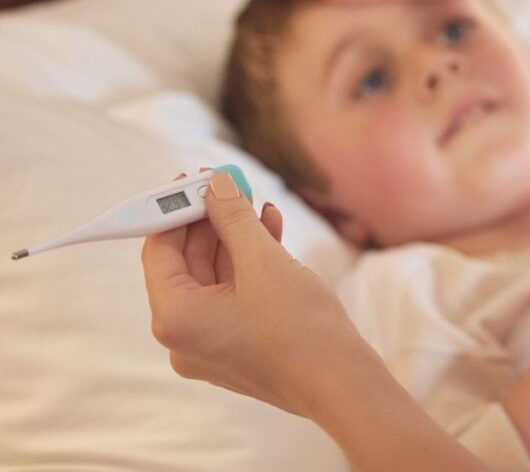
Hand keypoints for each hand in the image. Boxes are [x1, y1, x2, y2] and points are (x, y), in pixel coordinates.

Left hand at [142, 171, 362, 417]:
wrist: (340, 382)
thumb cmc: (300, 327)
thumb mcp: (263, 260)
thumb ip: (233, 217)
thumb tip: (216, 182)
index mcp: (176, 318)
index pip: (159, 250)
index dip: (176, 208)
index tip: (199, 177)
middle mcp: (183, 335)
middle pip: (185, 261)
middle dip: (210, 218)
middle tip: (231, 183)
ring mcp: (210, 342)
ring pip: (212, 274)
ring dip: (233, 235)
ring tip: (256, 200)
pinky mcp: (236, 343)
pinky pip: (231, 292)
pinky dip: (247, 261)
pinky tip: (269, 228)